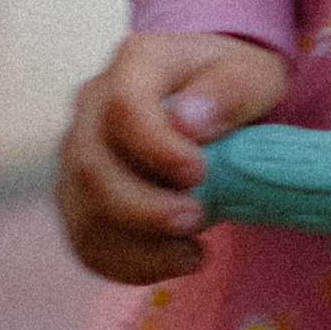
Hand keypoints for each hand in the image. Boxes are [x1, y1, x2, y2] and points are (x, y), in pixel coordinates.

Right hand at [55, 32, 290, 284]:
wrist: (212, 94)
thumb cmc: (234, 81)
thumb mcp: (251, 73)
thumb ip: (228, 91)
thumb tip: (189, 123)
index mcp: (134, 64)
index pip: (123, 107)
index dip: (154, 147)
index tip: (197, 173)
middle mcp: (91, 106)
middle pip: (90, 166)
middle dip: (141, 206)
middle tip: (195, 222)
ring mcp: (79, 152)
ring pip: (81, 209)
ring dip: (134, 244)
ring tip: (193, 255)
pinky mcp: (82, 195)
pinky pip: (86, 239)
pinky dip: (125, 263)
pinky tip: (174, 265)